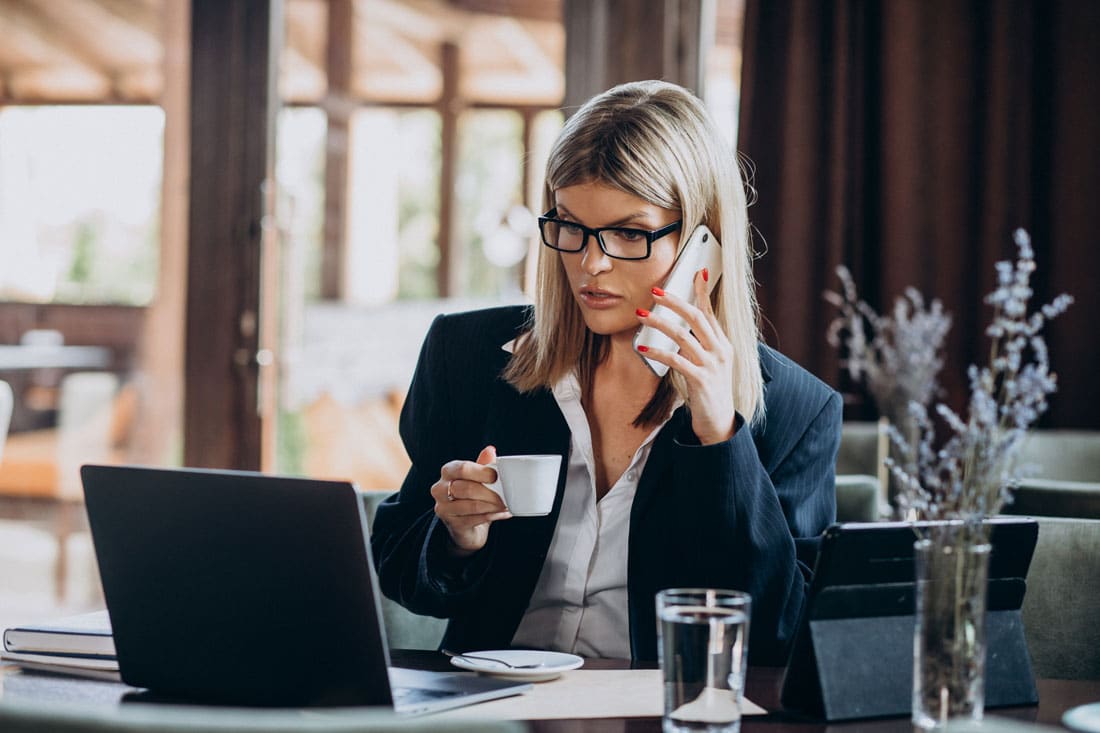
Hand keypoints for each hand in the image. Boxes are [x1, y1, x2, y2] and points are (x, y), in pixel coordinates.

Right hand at [430, 445, 510, 554]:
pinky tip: (500, 513)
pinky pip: (475, 519)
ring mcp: (444, 508)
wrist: (466, 524)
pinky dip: (491, 516)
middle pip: (467, 488)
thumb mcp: (477, 477)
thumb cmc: (472, 495)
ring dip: (492, 505)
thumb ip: (483, 464)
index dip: (482, 472)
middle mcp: (440, 489)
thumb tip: (490, 450)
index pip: (462, 468)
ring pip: (472, 505)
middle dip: (489, 492)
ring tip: (504, 505)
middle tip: (504, 495)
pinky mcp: (453, 524)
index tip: (496, 477)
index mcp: (448, 471)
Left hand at [637, 270, 736, 443]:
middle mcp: (720, 351)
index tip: (696, 273)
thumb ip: (700, 345)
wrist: (720, 424)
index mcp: (723, 344)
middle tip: (655, 292)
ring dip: (659, 323)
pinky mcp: (701, 381)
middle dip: (674, 302)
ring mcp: (712, 366)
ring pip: (683, 336)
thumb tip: (681, 327)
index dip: (702, 292)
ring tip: (641, 316)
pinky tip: (643, 348)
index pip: (711, 312)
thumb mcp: (710, 364)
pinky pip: (676, 361)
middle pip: (696, 317)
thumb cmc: (711, 392)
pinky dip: (658, 352)